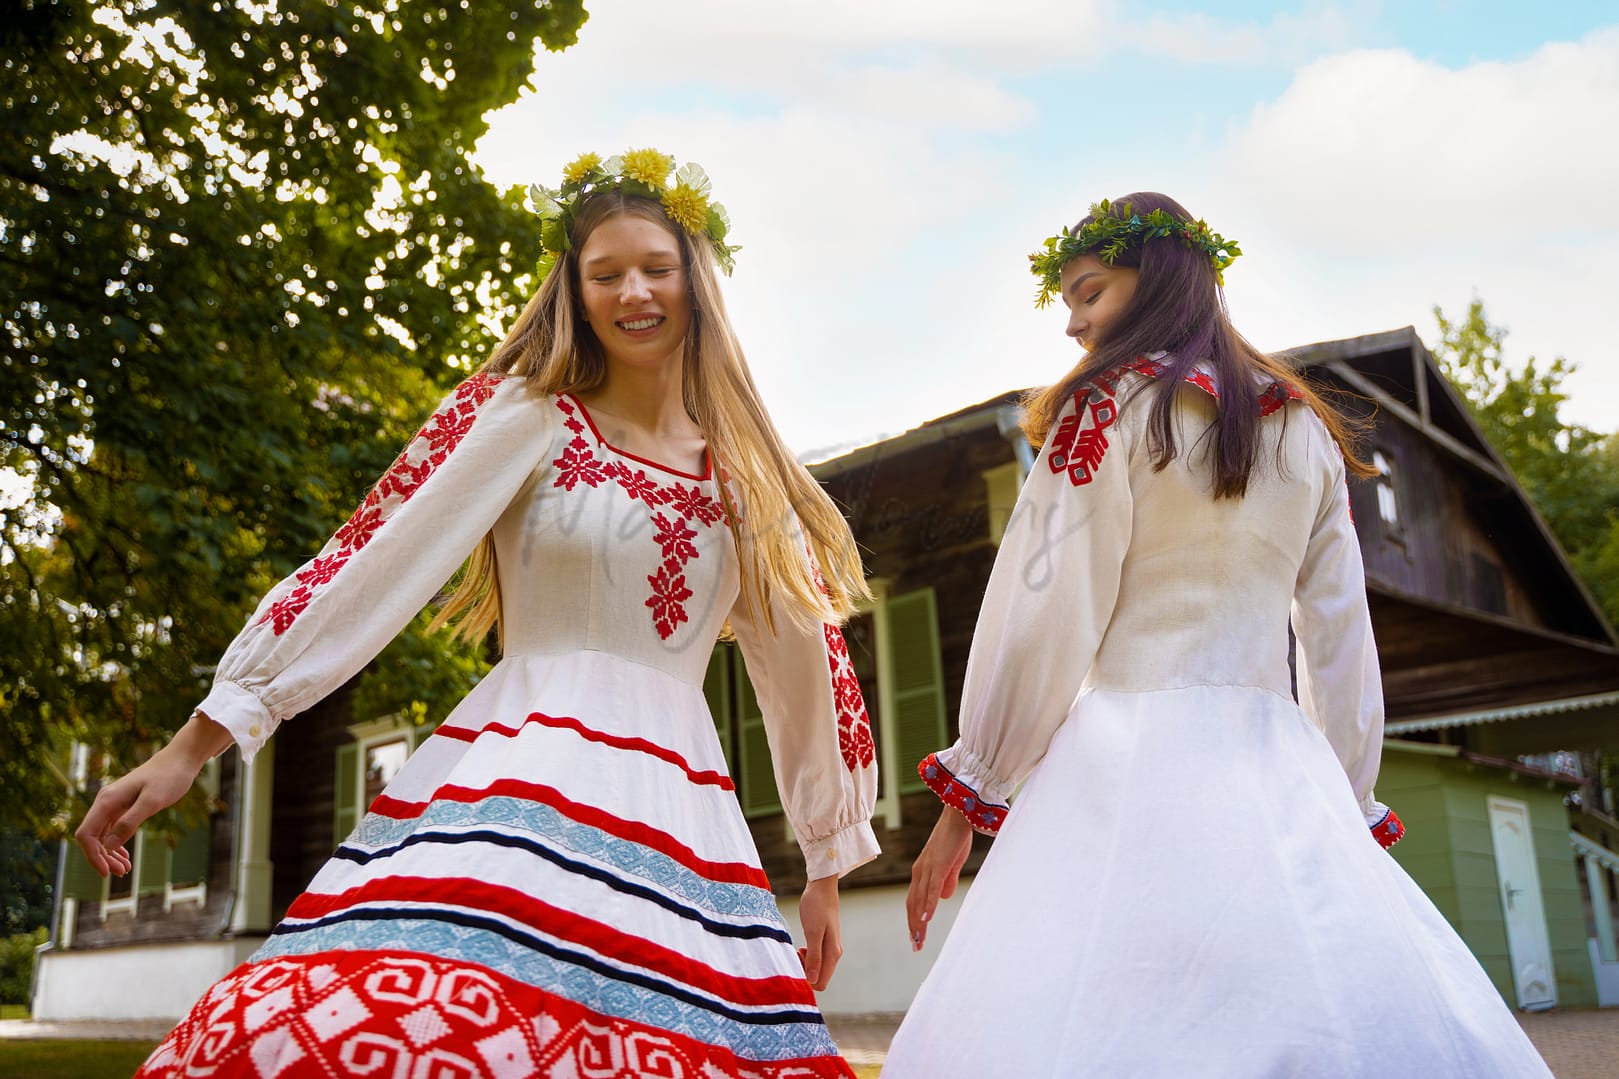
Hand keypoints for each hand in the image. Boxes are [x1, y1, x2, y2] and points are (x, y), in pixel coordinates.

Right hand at [74, 712, 231, 877]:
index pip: (86, 835)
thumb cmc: (170, 777)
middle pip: (92, 838)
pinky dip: (116, 845)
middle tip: (122, 873)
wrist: (181, 759)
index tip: (108, 873)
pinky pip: (112, 830)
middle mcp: (105, 802)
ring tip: (125, 870)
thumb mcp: (152, 801)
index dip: (93, 856)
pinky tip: (125, 856)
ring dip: (110, 854)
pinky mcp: (124, 805)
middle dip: (102, 858)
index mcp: (107, 801)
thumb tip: (109, 846)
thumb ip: (130, 822)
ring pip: (102, 835)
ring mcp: (113, 803)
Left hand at [797, 874, 841, 990]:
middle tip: (794, 955)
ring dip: (804, 964)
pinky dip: (806, 957)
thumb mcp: (813, 932)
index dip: (806, 981)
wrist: (821, 887)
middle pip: (819, 978)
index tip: (795, 965)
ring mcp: (830, 948)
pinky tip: (800, 947)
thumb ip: (814, 956)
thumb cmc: (816, 907)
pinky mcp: (825, 942)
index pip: (821, 983)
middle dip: (804, 972)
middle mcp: (834, 954)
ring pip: (817, 969)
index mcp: (833, 954)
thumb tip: (813, 980)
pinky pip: (816, 959)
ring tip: (796, 950)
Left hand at [906, 806, 973, 950]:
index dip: (914, 920)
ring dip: (919, 921)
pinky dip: (928, 905)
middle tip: (916, 946)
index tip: (916, 938)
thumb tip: (943, 898)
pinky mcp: (938, 864)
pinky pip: (932, 888)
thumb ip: (946, 881)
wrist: (958, 815)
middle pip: (913, 904)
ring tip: (918, 939)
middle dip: (914, 927)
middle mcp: (920, 872)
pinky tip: (927, 919)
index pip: (914, 901)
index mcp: (922, 872)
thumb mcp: (951, 864)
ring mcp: (928, 868)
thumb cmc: (955, 838)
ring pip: (920, 899)